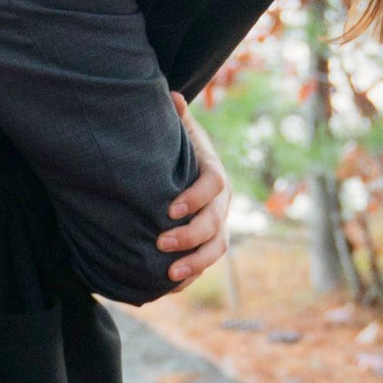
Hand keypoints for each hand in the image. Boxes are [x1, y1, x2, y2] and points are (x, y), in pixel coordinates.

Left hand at [159, 97, 231, 285]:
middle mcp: (222, 202)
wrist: (182, 174)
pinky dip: (190, 276)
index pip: (214, 185)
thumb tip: (173, 97)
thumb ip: (176, 119)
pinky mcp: (208, 244)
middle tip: (161, 244)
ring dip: (194, 263)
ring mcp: (218, 226)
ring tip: (169, 275)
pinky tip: (168, 285)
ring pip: (216, 248)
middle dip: (190, 236)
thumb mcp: (177, 133)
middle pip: (215, 223)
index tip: (169, 209)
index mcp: (214, 173)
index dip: (195, 197)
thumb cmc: (177, 152)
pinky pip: (204, 264)